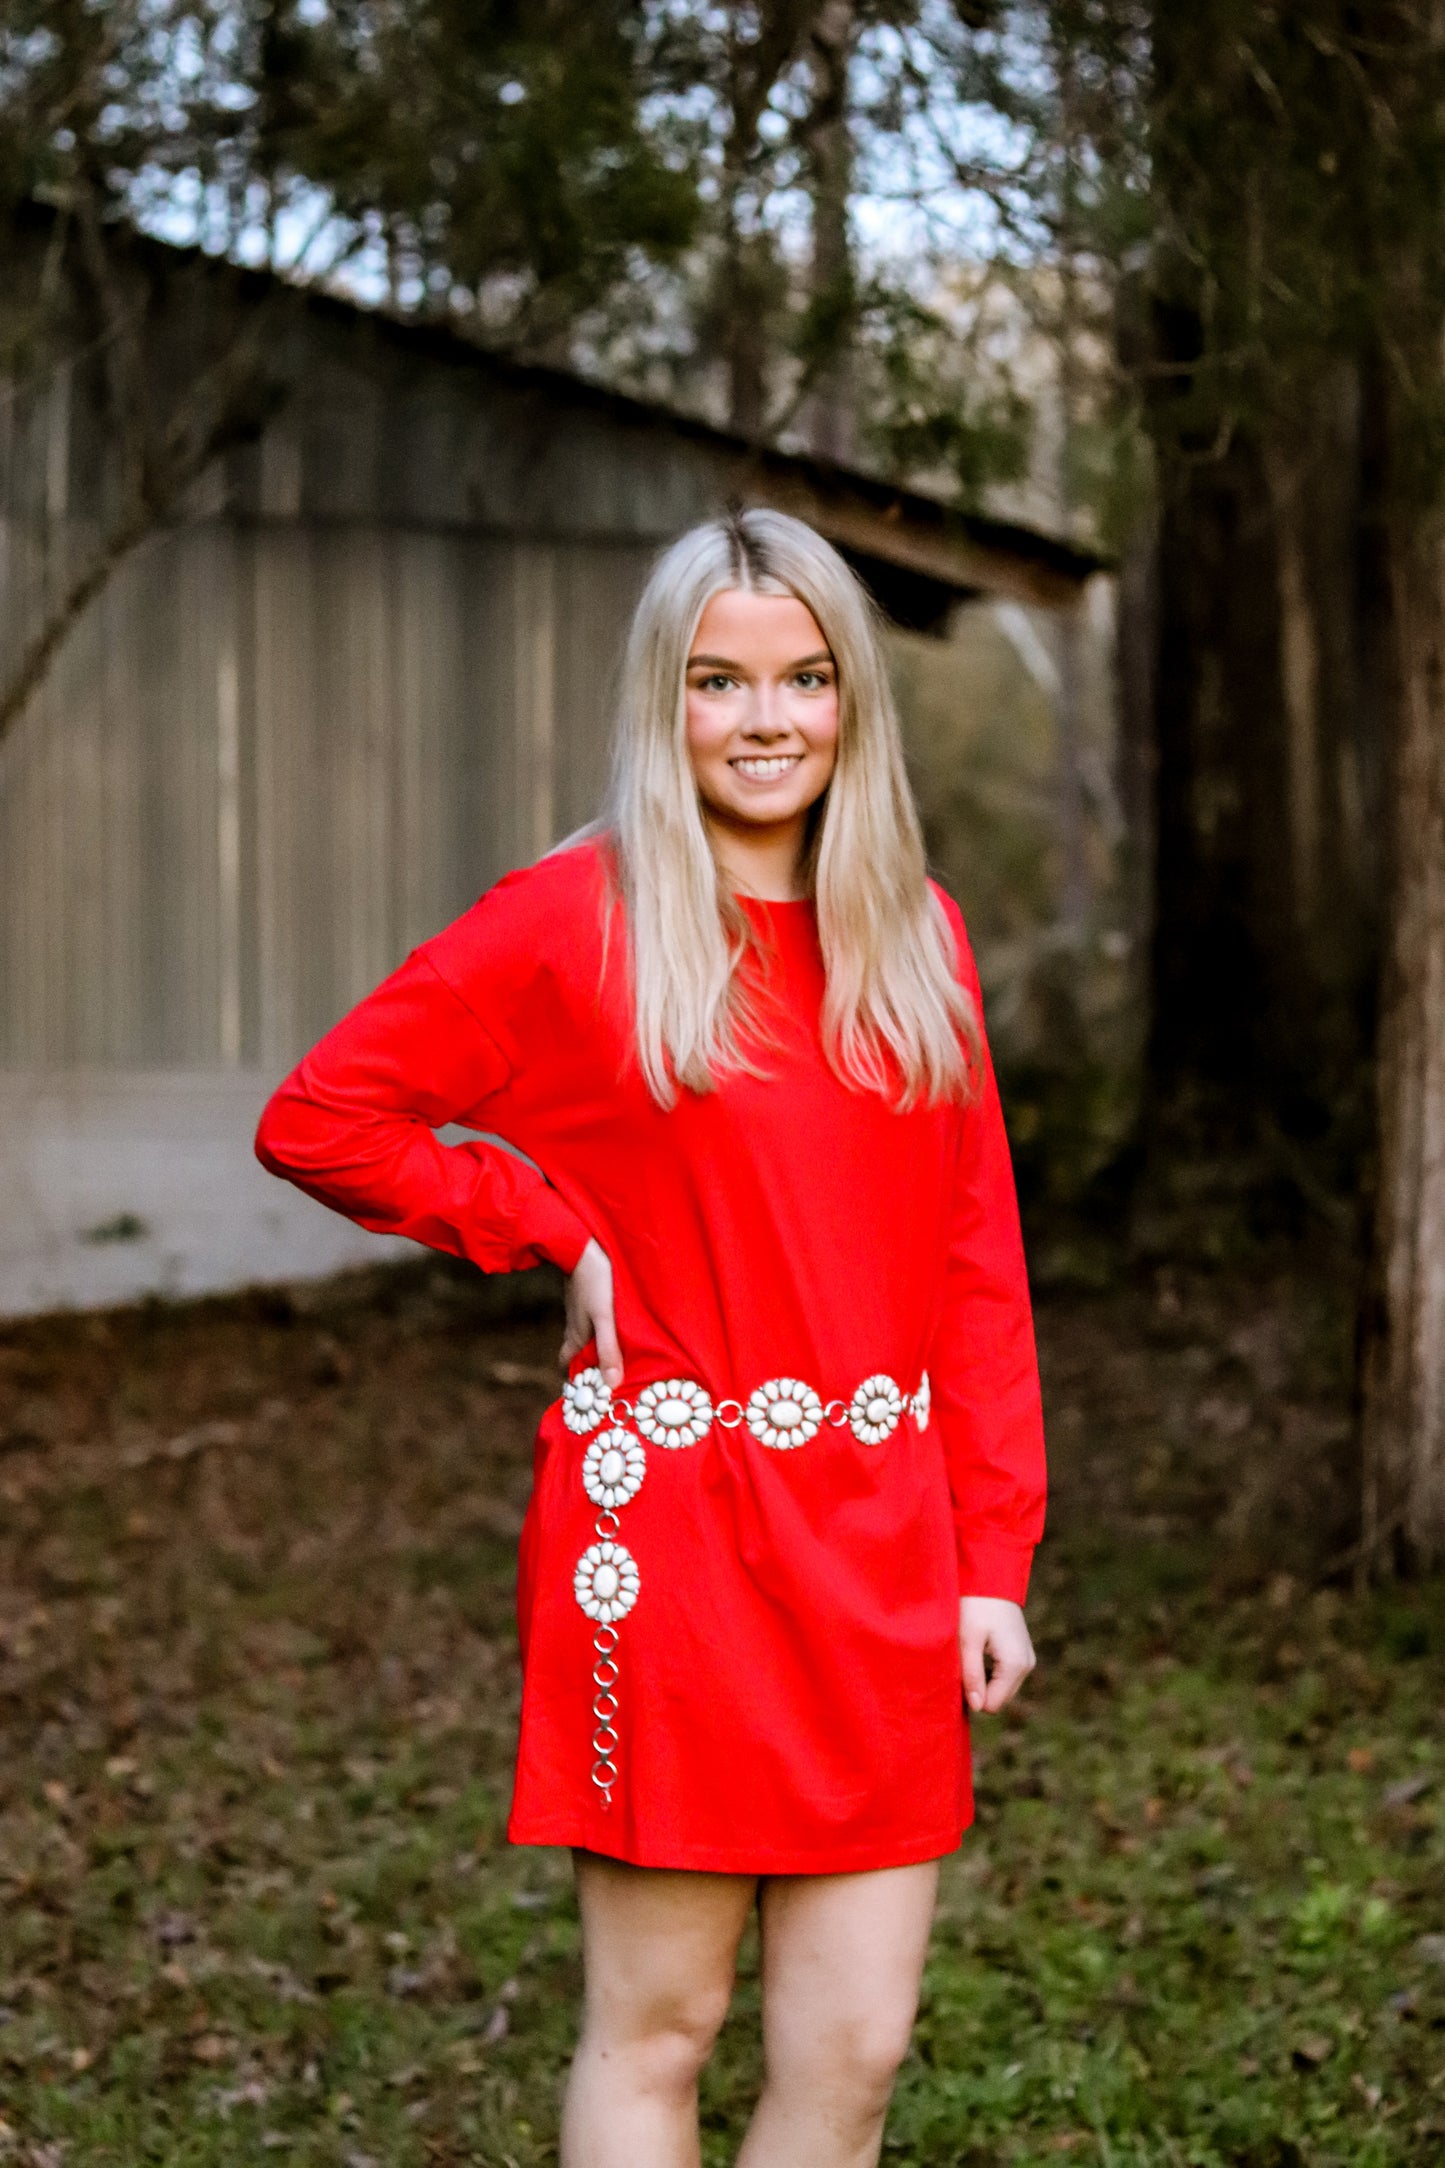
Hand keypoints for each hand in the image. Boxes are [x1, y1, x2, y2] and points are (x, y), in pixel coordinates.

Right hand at [561, 1238, 622, 1388]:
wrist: (582, 1243)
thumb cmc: (596, 1281)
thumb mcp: (606, 1318)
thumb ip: (609, 1350)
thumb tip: (611, 1385)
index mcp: (576, 1334)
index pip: (566, 1361)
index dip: (574, 1374)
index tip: (588, 1386)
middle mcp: (573, 1322)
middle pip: (574, 1348)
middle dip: (586, 1360)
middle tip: (605, 1370)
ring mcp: (576, 1306)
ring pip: (581, 1330)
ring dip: (592, 1341)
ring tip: (611, 1348)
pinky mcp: (583, 1292)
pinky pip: (587, 1314)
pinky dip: (596, 1323)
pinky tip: (610, 1319)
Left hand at [959, 1597, 1034, 1713]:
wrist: (992, 1578)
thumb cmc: (975, 1605)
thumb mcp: (967, 1640)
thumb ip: (972, 1675)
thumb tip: (977, 1707)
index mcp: (1015, 1665)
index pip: (992, 1705)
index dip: (970, 1697)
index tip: (956, 1676)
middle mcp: (1027, 1666)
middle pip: (998, 1700)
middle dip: (978, 1690)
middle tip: (960, 1665)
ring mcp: (1027, 1660)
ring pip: (1001, 1689)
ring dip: (983, 1681)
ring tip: (969, 1656)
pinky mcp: (1023, 1654)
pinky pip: (1005, 1677)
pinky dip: (990, 1673)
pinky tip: (978, 1654)